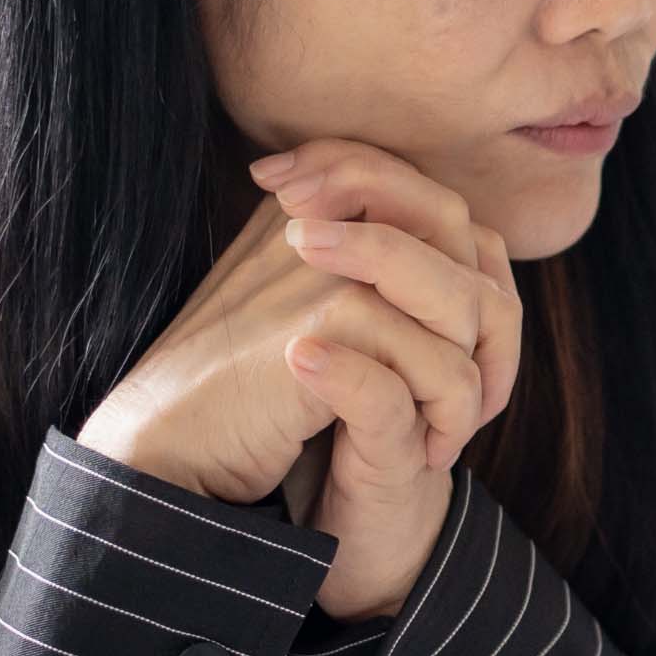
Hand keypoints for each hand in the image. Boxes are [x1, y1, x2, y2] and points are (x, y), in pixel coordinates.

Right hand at [74, 141, 512, 618]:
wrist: (166, 444)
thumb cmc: (234, 388)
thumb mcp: (301, 316)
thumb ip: (362, 275)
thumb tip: (466, 260)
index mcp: (312, 206)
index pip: (433, 204)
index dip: (469, 271)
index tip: (467, 350)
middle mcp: (322, 217)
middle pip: (459, 230)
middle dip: (489, 319)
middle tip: (481, 392)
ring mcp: (326, 264)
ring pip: (464, 301)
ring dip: (470, 379)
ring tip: (449, 431)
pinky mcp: (330, 320)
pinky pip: (438, 362)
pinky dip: (446, 417)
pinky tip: (425, 452)